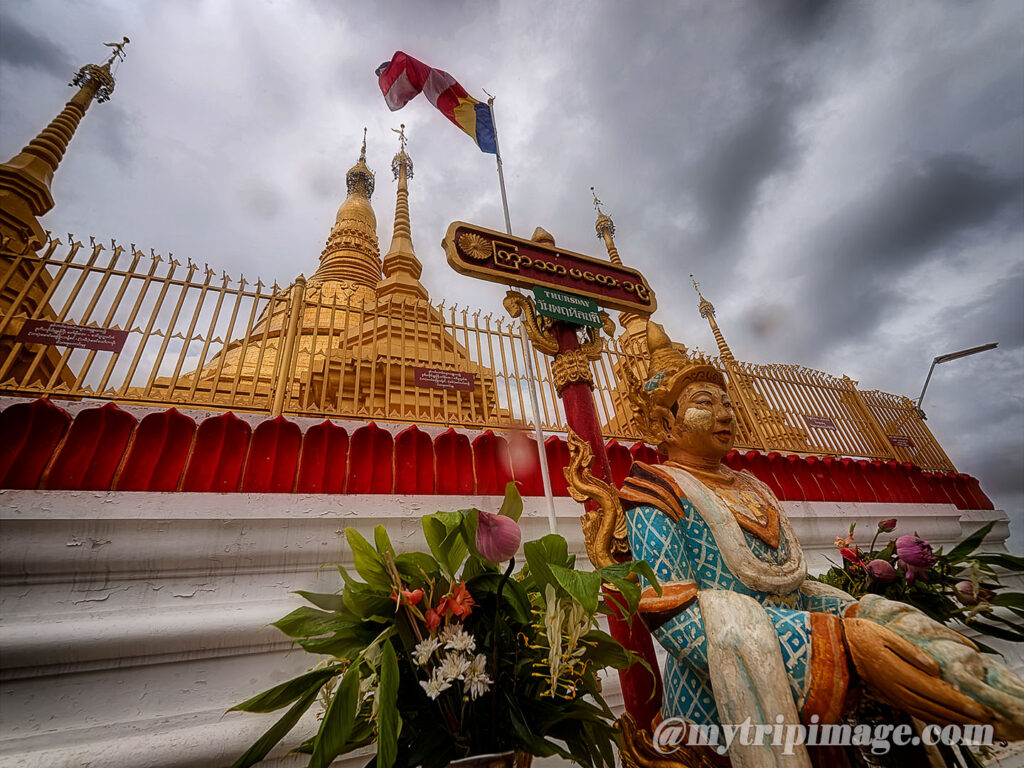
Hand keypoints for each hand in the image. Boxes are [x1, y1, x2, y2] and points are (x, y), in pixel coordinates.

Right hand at [846, 595, 1023, 740]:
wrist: (840, 646)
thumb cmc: (864, 635)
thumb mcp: (886, 635)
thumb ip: (910, 651)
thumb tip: (934, 667)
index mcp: (896, 671)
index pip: (934, 691)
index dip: (958, 702)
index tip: (978, 709)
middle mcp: (896, 687)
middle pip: (934, 706)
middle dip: (960, 715)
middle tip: (983, 721)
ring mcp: (893, 695)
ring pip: (926, 713)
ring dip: (950, 721)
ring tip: (970, 726)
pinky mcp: (892, 697)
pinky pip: (916, 713)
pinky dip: (934, 720)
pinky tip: (945, 722)